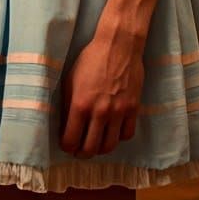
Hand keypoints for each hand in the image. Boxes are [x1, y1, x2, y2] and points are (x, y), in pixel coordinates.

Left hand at [59, 29, 144, 157]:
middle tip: (79, 151)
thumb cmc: (90, 59)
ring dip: (100, 150)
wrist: (118, 46)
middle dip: (82, 153)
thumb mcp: (70, 79)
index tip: (66, 145)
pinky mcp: (133, 109)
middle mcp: (100, 113)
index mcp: (80, 105)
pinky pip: (126, 134)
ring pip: (110, 146)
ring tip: (95, 146)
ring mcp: (119, 112)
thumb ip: (67, 103)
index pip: (71, 139)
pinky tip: (112, 132)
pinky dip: (118, 138)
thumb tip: (64, 123)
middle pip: (91, 148)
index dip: (66, 146)